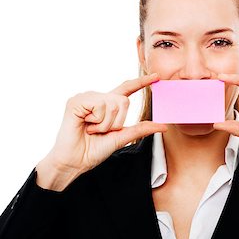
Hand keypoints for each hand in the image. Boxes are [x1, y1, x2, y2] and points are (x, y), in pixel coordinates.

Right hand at [36, 73, 166, 190]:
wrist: (75, 161)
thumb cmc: (94, 150)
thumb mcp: (122, 137)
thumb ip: (141, 129)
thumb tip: (164, 125)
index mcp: (108, 105)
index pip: (127, 89)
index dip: (141, 82)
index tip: (156, 77)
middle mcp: (97, 97)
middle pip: (123, 100)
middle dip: (117, 122)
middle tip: (100, 131)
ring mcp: (86, 98)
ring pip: (112, 103)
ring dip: (105, 124)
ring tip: (91, 129)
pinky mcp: (76, 101)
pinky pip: (99, 105)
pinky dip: (96, 120)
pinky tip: (84, 125)